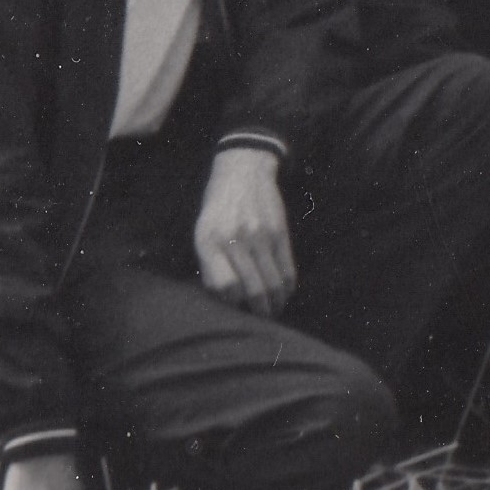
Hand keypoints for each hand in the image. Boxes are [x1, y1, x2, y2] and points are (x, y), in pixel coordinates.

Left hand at [190, 145, 297, 309]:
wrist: (243, 170)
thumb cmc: (217, 207)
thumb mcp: (202, 232)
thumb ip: (210, 264)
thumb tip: (223, 299)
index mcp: (210, 242)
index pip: (225, 287)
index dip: (231, 302)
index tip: (234, 306)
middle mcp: (236, 240)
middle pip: (252, 290)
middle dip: (258, 312)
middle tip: (260, 320)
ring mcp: (261, 236)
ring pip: (273, 284)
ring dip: (275, 304)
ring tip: (273, 311)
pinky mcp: (280, 232)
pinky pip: (288, 269)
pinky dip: (287, 287)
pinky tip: (284, 294)